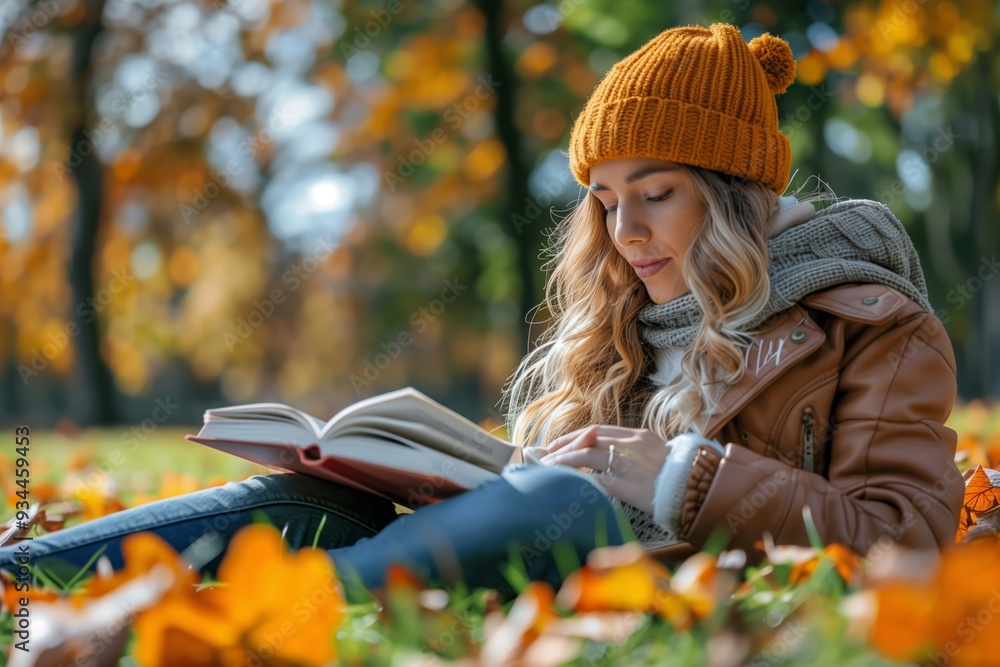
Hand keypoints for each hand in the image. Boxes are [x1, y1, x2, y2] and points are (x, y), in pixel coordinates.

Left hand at [538, 425, 668, 513]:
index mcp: (639, 435)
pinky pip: (596, 480)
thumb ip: (637, 451)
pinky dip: (579, 479)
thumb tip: (614, 456)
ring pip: (587, 455)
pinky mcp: (628, 486)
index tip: (560, 442)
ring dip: (564, 460)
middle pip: (588, 439)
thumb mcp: (659, 454)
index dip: (575, 435)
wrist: (700, 490)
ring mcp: (630, 464)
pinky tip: (567, 483)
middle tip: (546, 453)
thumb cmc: (680, 476)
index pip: (598, 430)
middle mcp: (632, 445)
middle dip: (564, 445)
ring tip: (548, 467)